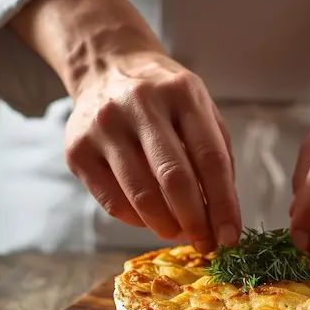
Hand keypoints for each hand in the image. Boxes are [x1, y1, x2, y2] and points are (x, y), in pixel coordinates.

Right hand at [9, 0, 240, 253]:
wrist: (108, 66)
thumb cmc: (166, 98)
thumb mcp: (201, 109)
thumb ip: (216, 155)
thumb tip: (222, 215)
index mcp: (182, 94)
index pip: (210, 159)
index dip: (224, 205)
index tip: (231, 237)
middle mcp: (141, 105)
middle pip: (174, 179)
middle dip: (195, 222)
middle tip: (205, 243)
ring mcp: (105, 126)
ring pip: (141, 195)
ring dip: (166, 226)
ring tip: (178, 233)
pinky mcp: (78, 149)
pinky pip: (112, 201)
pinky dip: (137, 220)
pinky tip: (150, 219)